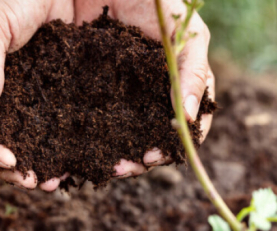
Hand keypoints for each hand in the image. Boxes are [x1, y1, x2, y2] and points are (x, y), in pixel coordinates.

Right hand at [0, 0, 73, 190]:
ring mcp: (21, 97)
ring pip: (24, 138)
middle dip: (13, 166)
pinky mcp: (49, 93)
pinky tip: (74, 159)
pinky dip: (59, 143)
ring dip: (37, 162)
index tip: (9, 160)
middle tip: (36, 183)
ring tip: (55, 181)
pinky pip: (52, 123)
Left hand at [74, 0, 214, 178]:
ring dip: (118, 151)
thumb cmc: (161, 1)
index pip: (186, 125)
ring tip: (104, 166)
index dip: (174, 146)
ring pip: (125, 128)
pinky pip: (95, 112)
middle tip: (125, 168)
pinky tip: (82, 148)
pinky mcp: (96, 81)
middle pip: (153, 134)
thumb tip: (191, 119)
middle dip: (142, 156)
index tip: (155, 157)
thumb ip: (194, 73)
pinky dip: (92, 133)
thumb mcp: (188, 36)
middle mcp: (154, 89)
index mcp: (180, 82)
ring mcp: (125, 87)